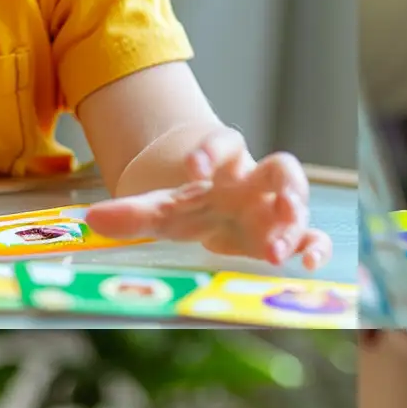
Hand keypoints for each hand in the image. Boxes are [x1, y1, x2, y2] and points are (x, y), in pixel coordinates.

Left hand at [87, 129, 329, 268]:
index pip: (227, 143)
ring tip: (275, 252)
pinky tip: (311, 263)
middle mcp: (256, 184)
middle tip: (277, 208)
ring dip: (293, 225)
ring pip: (299, 205)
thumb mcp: (160, 211)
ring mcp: (275, 210)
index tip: (191, 170)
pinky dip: (315, 247)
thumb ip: (131, 214)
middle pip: (283, 168)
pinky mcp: (286, 237)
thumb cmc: (192, 209)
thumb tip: (91, 219)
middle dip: (283, 187)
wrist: (214, 218)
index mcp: (225, 168)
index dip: (212, 151)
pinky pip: (311, 237)